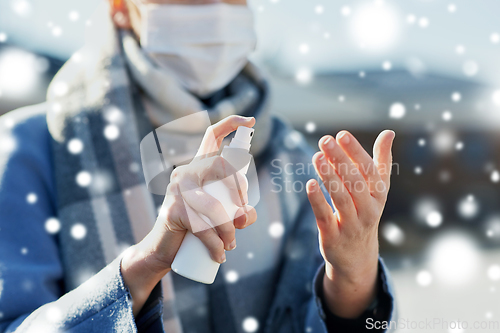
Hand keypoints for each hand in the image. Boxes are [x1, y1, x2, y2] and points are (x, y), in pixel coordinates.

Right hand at [121, 115, 257, 314]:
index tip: (249, 121)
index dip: (231, 124)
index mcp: (199, 167)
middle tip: (242, 220)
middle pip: (223, 166)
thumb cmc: (196, 229)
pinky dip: (215, 244)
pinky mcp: (173, 209)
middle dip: (241, 192)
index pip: (212, 136)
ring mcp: (178, 188)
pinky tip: (219, 255)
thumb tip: (247, 214)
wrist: (164, 249)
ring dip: (228, 231)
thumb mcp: (223, 217)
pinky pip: (202, 226)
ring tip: (230, 246)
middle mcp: (187, 171)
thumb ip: (240, 212)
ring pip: (216, 206)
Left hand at [306, 130, 394, 317]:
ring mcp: (352, 224)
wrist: (357, 255)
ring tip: (316, 156)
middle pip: (355, 182)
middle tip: (324, 140)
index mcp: (379, 195)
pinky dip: (317, 200)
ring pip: (341, 197)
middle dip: (340, 159)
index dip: (355, 152)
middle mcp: (369, 209)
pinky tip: (309, 183)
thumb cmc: (365, 212)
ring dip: (329, 176)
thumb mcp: (377, 189)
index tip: (341, 134)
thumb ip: (381, 160)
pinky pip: (325, 216)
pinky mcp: (333, 236)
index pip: (369, 170)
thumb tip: (389, 132)